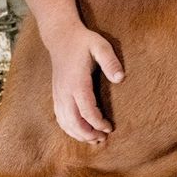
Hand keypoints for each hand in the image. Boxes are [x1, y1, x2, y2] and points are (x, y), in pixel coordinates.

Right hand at [46, 25, 123, 143]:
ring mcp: (58, 94)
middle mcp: (64, 91)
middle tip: (103, 139)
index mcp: (77, 82)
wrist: (61, 37)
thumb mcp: (100, 46)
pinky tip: (79, 132)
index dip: (98, 123)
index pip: (86, 111)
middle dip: (88, 134)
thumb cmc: (83, 42)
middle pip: (73, 122)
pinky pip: (60, 117)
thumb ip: (110, 61)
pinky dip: (69, 128)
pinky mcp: (56, 94)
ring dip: (78, 134)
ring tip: (94, 139)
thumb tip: (120, 78)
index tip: (110, 128)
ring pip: (64, 122)